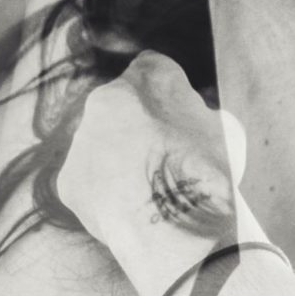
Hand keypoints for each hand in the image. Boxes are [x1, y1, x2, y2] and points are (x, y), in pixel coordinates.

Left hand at [58, 52, 238, 295]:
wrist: (177, 226)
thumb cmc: (212, 175)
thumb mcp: (226, 129)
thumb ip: (196, 114)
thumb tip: (185, 124)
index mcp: (149, 76)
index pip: (154, 68)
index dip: (170, 93)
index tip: (182, 115)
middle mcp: (104, 99)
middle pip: (121, 106)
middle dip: (139, 125)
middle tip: (168, 155)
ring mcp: (81, 140)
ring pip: (102, 144)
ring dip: (121, 159)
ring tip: (153, 191)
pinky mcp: (68, 181)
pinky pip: (90, 179)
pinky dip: (107, 191)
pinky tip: (133, 209)